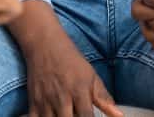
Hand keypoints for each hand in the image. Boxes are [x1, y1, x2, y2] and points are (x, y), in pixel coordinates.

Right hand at [11, 2, 122, 116]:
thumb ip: (105, 99)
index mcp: (79, 92)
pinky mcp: (33, 102)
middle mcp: (62, 99)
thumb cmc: (71, 61)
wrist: (45, 44)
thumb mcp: (91, 77)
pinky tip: (51, 116)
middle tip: (77, 116)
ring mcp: (46, 102)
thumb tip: (120, 116)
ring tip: (65, 116)